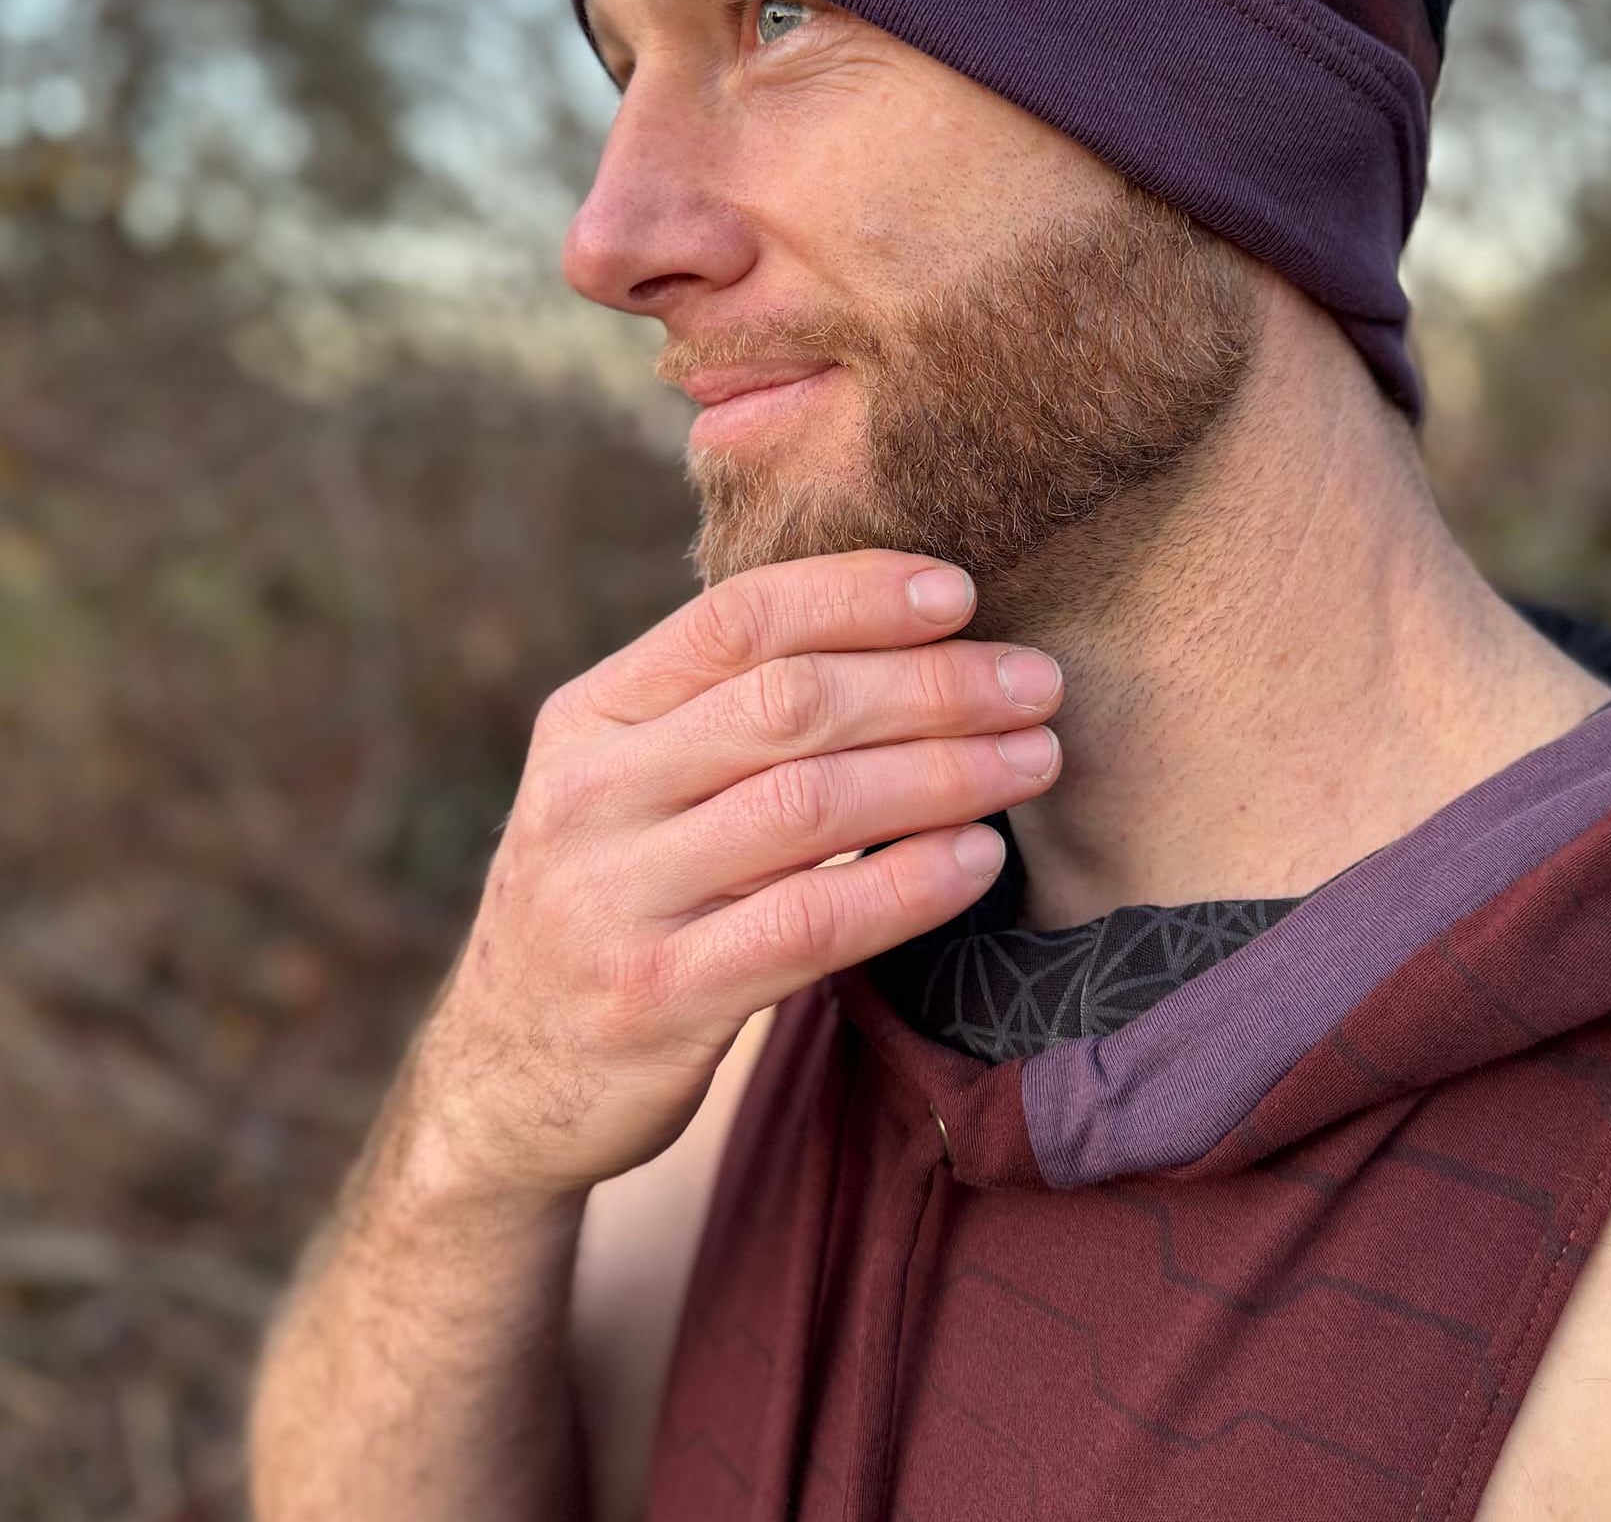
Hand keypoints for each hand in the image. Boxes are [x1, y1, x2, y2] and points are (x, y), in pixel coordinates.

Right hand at [402, 549, 1063, 1201]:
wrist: (506, 1086)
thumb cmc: (615, 902)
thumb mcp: (626, 787)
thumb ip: (720, 714)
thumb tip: (902, 632)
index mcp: (589, 716)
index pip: (735, 619)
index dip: (856, 594)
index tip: (960, 592)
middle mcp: (590, 793)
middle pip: (787, 704)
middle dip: (931, 684)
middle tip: (1036, 682)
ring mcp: (613, 898)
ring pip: (808, 805)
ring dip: (944, 773)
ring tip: (1036, 759)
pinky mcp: (653, 999)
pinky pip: (805, 924)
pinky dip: (905, 884)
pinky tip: (978, 859)